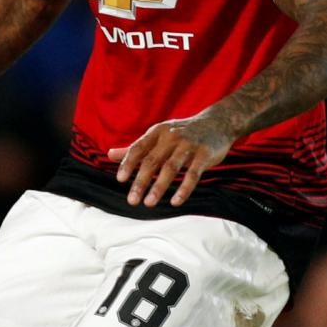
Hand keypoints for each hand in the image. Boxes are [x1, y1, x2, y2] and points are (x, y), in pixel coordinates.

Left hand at [108, 112, 236, 207]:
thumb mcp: (158, 136)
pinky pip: (193, 174)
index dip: (128, 164)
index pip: (138, 148)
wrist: (218, 123)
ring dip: (158, 187)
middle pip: (152, 161)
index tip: (120, 180)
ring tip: (149, 203)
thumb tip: (109, 155)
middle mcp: (171, 137)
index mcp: (157, 132)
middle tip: (132, 201)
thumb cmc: (182, 133)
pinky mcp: (205, 154)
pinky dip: (184, 189)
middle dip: (140, 182)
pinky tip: (175, 202)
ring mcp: (189, 145)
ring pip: (170, 168)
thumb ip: (136, 148)